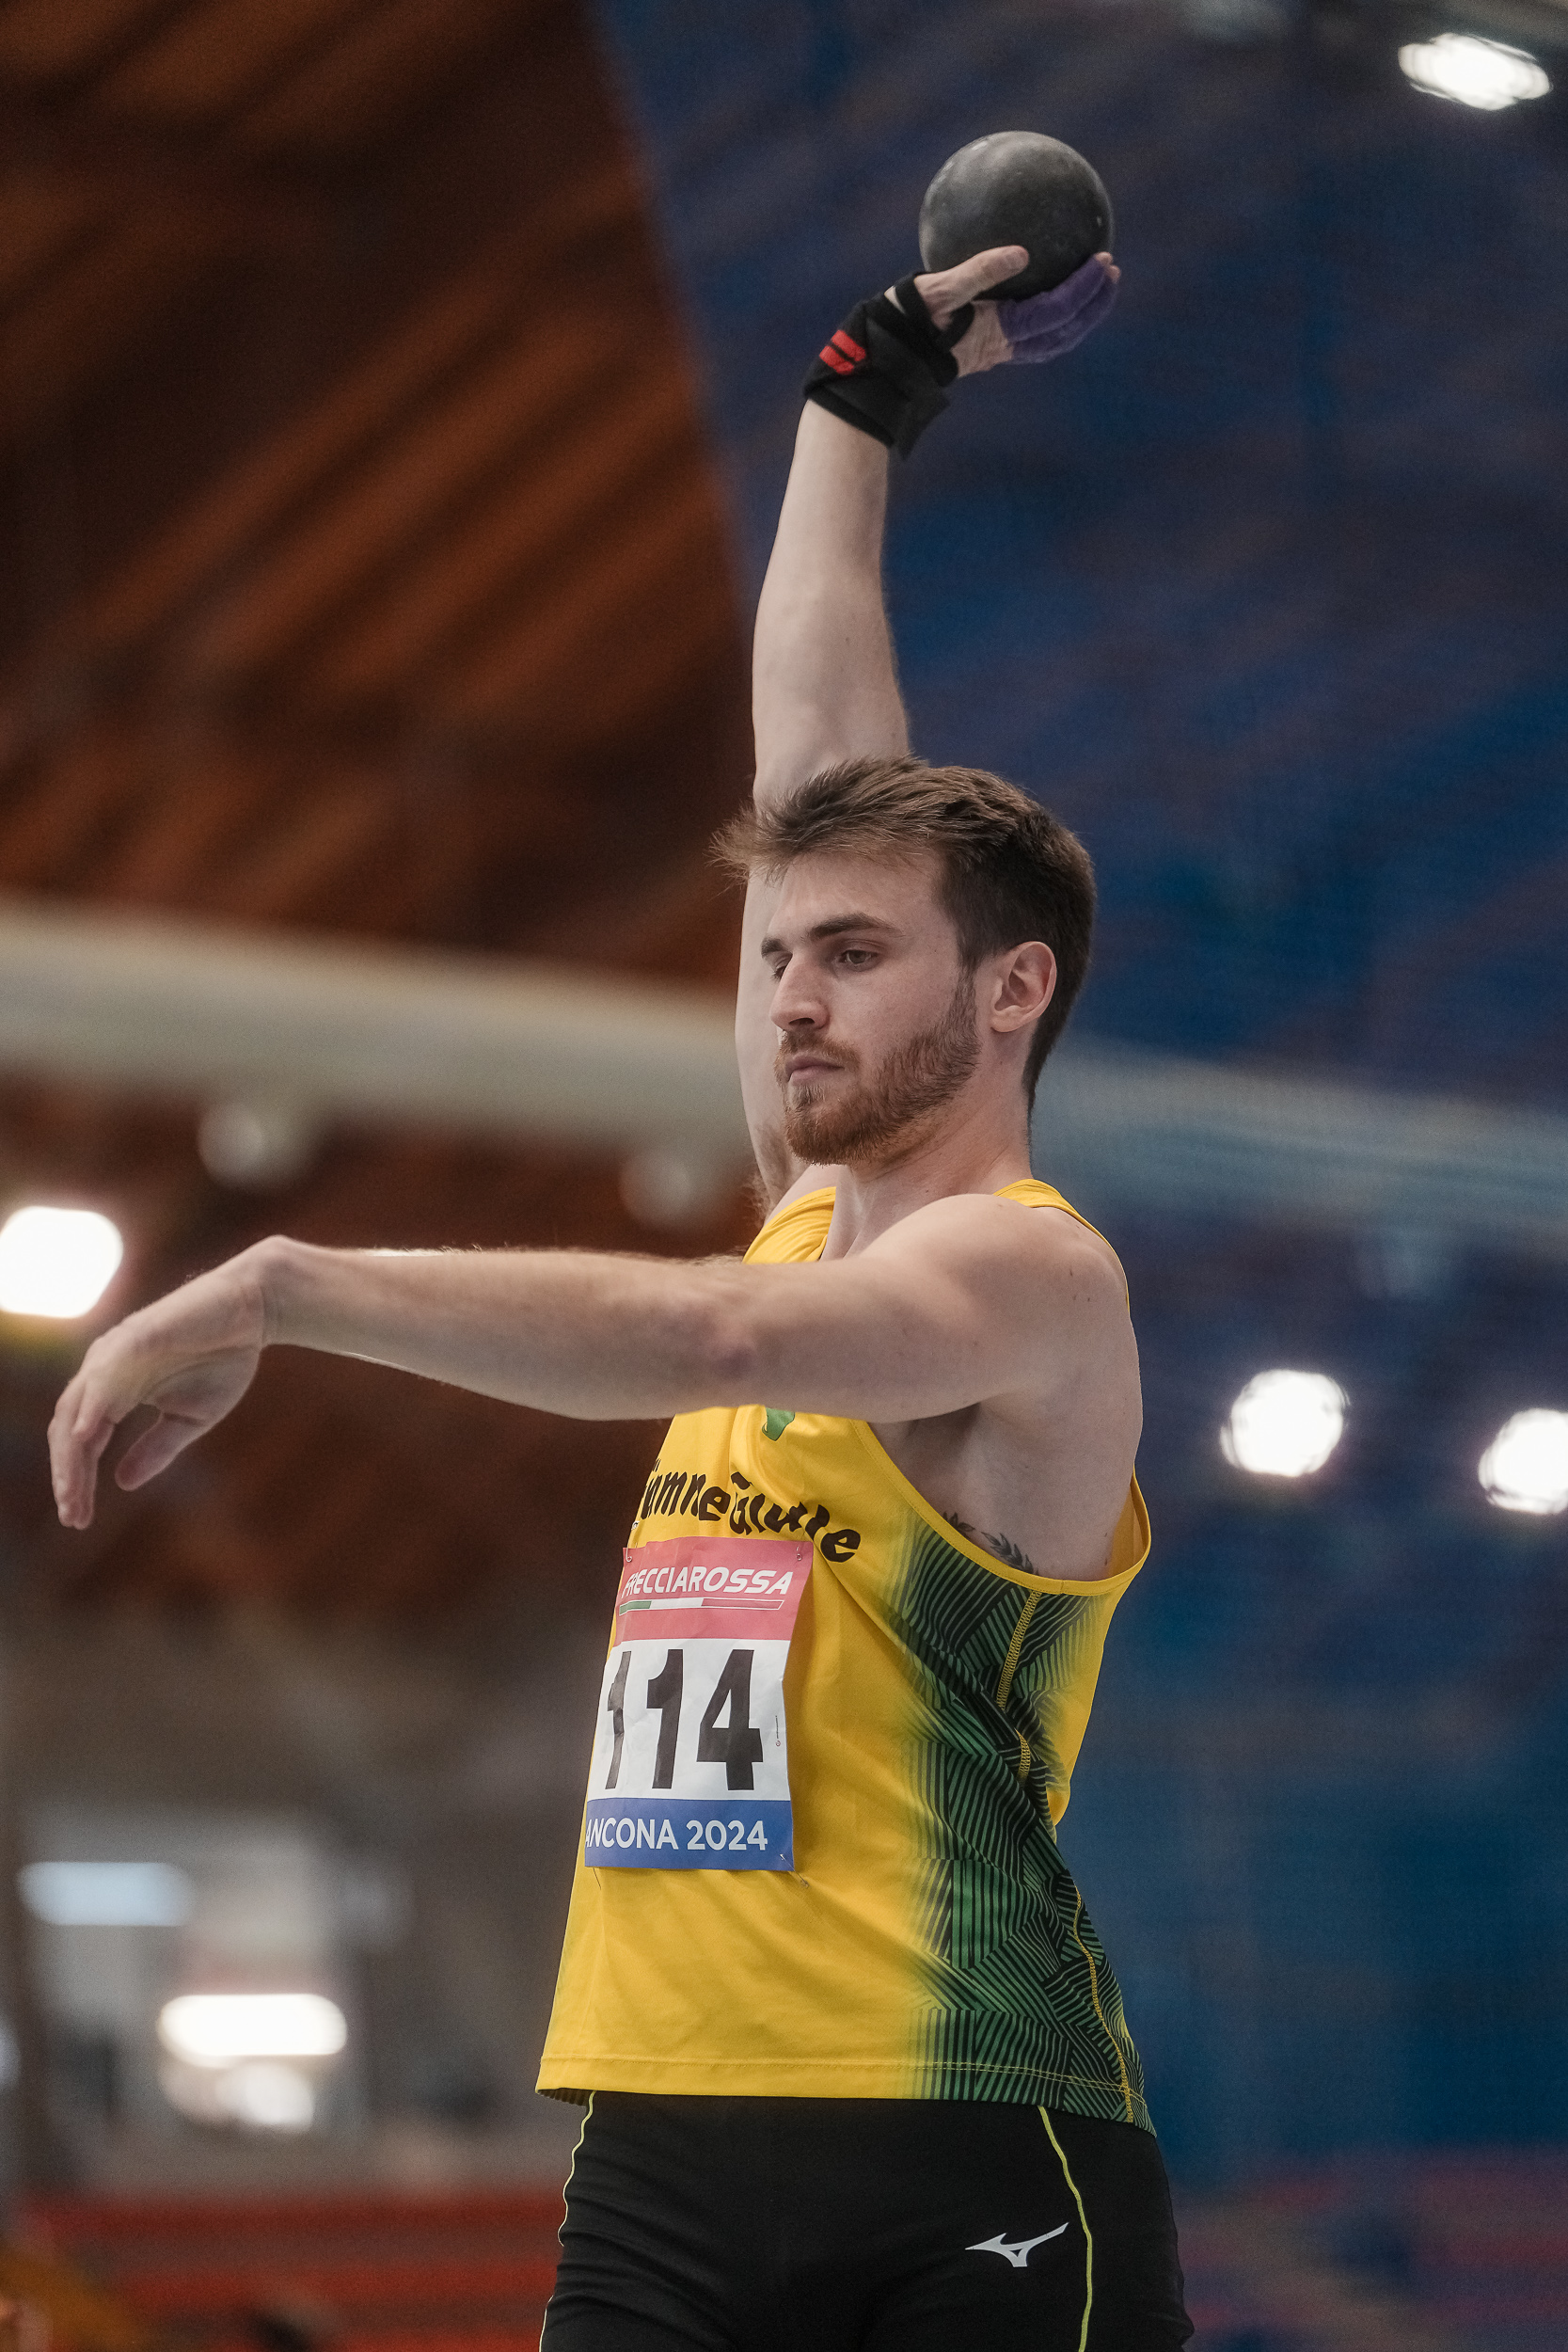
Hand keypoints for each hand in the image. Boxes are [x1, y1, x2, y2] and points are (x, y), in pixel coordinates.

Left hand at [48, 1251, 269, 1526]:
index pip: (81, 1441)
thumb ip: (156, 1447)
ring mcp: (115, 1351)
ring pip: (76, 1408)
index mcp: (115, 1389)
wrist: (254, 1309)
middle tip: (72, 1515)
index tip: (77, 1519)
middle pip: (67, 1429)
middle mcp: (105, 1370)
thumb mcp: (190, 1417)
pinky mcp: (135, 1337)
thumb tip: (122, 1483)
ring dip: (70, 1454)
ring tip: (71, 1492)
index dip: (76, 1480)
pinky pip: (103, 1376)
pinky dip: (90, 1407)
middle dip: (68, 1475)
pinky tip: (85, 1438)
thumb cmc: (223, 1357)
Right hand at [901, 247, 1119, 377]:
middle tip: (1113, 269)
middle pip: (1067, 329)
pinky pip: (1037, 330)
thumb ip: (978, 271)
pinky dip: (1056, 312)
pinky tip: (1056, 287)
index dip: (1083, 288)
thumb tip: (1021, 252)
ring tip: (1098, 281)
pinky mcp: (994, 346)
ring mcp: (1003, 350)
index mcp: (1002, 332)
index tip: (1103, 258)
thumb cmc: (908, 320)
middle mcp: (1009, 346)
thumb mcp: (938, 290)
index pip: (1056, 311)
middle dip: (1095, 302)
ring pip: (1056, 336)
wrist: (890, 355)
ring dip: (1081, 312)